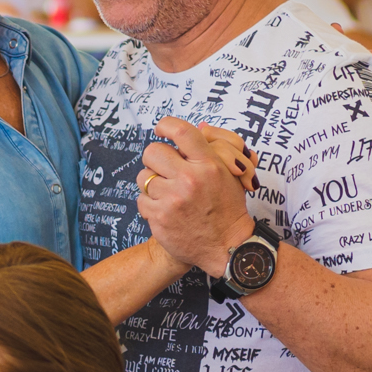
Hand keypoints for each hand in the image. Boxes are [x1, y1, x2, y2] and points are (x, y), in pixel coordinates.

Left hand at [138, 116, 256, 277]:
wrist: (227, 246)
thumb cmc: (227, 209)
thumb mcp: (230, 174)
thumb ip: (212, 150)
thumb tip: (200, 125)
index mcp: (209, 164)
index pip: (182, 131)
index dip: (166, 125)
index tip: (161, 129)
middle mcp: (190, 180)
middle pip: (152, 151)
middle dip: (155, 159)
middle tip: (164, 169)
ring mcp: (173, 199)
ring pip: (143, 177)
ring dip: (151, 184)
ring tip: (168, 193)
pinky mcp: (159, 217)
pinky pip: (141, 200)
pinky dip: (150, 204)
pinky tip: (165, 210)